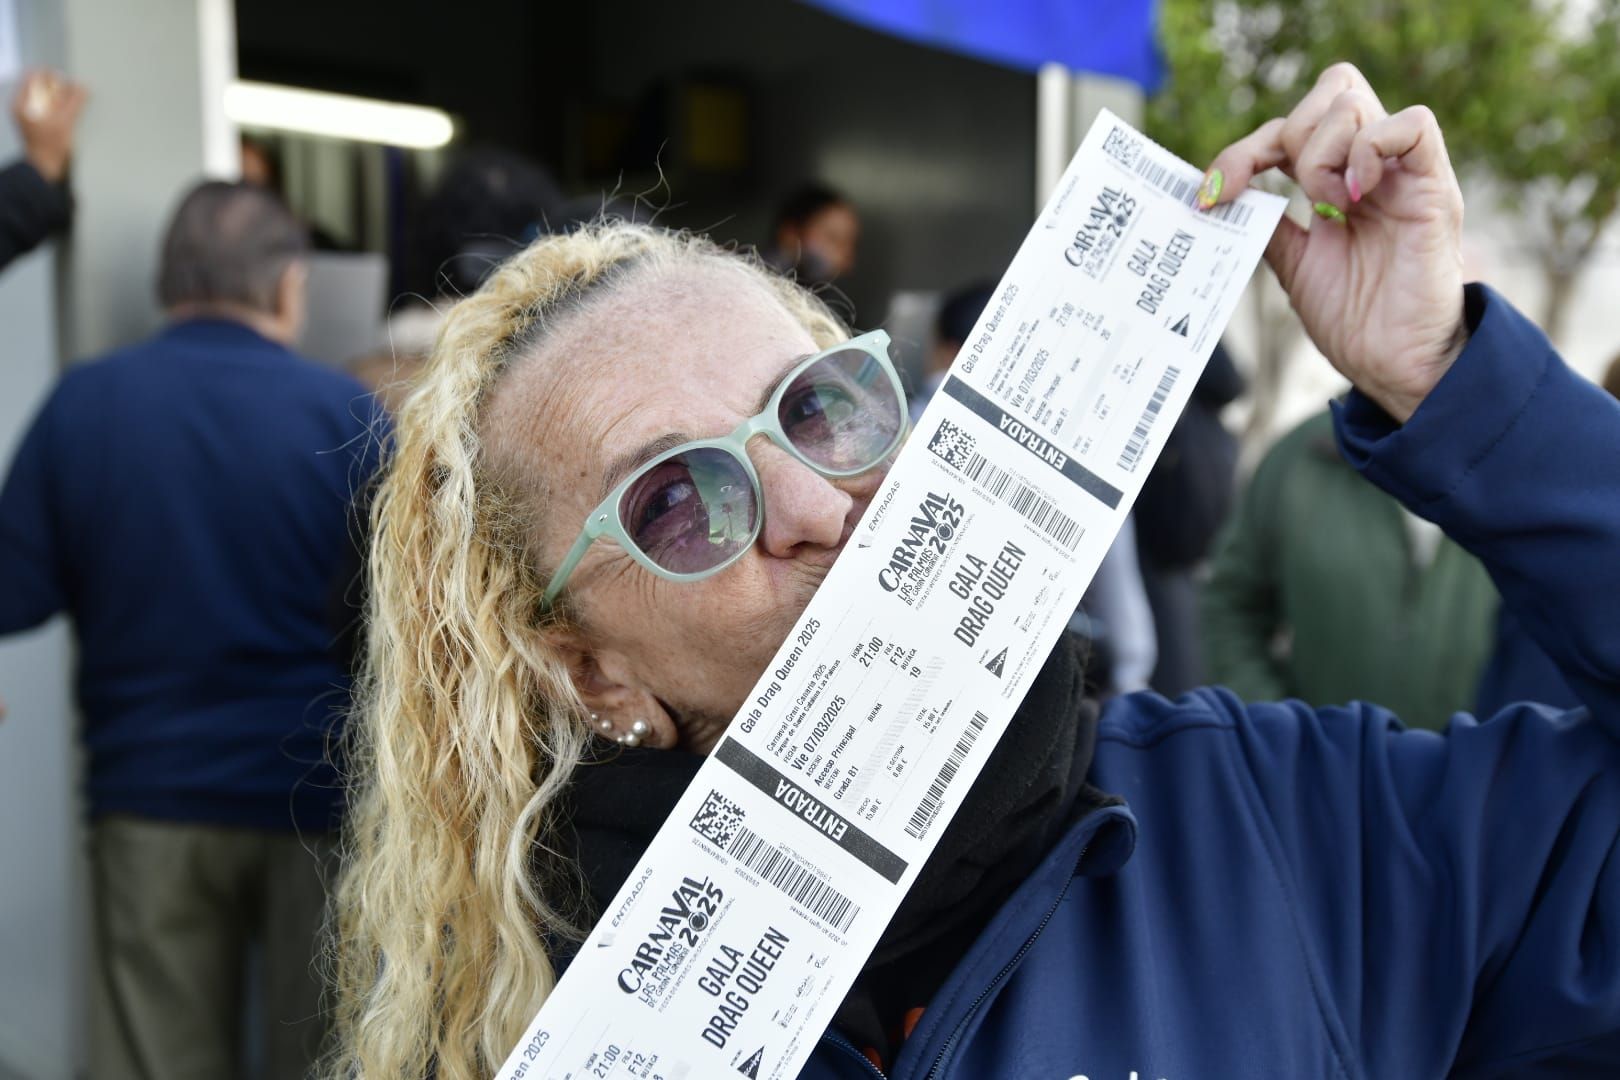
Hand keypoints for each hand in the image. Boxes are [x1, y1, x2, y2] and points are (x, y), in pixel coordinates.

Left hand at [11, 69, 87, 184]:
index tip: (66, 81)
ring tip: (74, 105)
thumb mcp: (64, 122)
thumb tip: (82, 86)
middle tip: (73, 94)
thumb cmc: (50, 147)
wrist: (45, 169)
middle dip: (59, 88)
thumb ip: (73, 103)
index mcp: (21, 103)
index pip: (33, 76)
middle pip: (41, 86)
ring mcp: (31, 115)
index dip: (50, 75)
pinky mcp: (40, 124)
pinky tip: (71, 115)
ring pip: (47, 97)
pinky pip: (51, 108)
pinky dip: (62, 108)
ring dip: (62, 99)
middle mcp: (23, 107)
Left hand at [1201, 63, 1466, 421]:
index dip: (1243, 151)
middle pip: (1330, 90)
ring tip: (1331, 209)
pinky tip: (1355, 197)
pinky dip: (1369, 148)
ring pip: (1352, 103)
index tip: (1215, 194)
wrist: (1393, 365)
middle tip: (1291, 197)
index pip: (1288, 126)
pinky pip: (1412, 124)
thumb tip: (1224, 194)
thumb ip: (1268, 223)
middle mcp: (1372, 167)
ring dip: (1320, 155)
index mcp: (1340, 181)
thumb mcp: (1293, 264)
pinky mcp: (1434, 188)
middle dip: (1285, 135)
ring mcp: (1403, 173)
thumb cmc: (1354, 320)